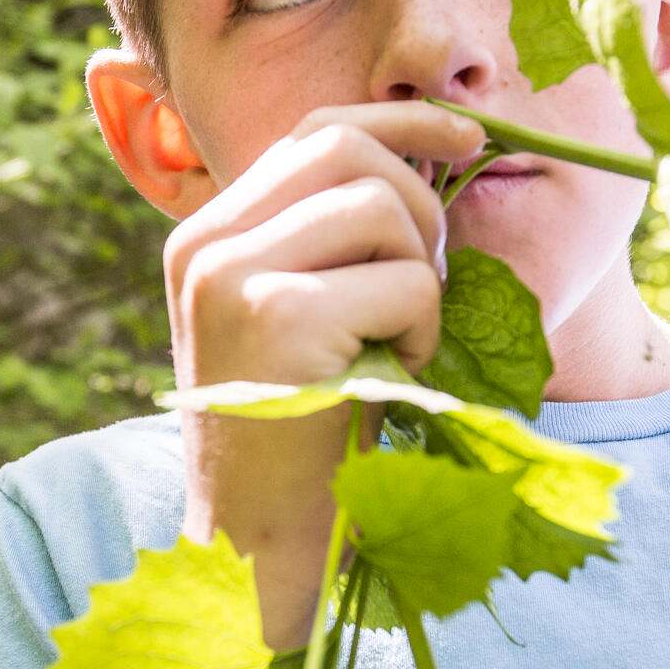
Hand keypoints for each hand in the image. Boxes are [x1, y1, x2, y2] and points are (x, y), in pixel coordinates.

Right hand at [162, 100, 482, 644]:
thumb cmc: (299, 440)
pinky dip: (424, 328)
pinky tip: (394, 378)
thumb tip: (422, 156)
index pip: (311, 131)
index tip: (466, 135)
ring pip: (380, 207)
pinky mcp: (278, 318)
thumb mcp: (298, 321)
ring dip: (421, 277)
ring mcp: (233, 275)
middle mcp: (204, 244)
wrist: (256, 548)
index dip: (398, 120)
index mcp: (203, 238)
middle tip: (428, 283)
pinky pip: (402, 281)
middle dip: (417, 202)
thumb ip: (325, 242)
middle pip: (345, 147)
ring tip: (399, 345)